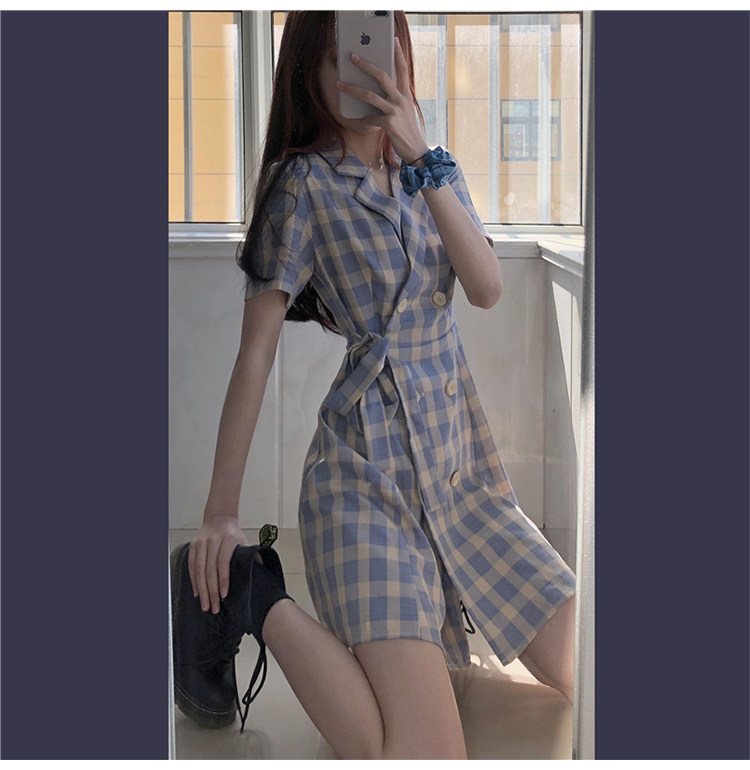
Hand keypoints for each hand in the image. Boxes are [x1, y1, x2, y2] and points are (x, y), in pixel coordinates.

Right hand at [188, 515, 248, 612]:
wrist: (219, 517)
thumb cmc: (233, 534)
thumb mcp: (243, 542)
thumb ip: (249, 557)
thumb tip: (259, 576)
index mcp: (229, 538)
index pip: (223, 562)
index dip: (223, 579)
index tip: (224, 595)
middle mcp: (213, 540)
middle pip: (210, 569)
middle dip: (211, 591)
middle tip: (214, 607)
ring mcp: (201, 542)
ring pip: (199, 569)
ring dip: (202, 589)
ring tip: (205, 604)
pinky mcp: (193, 545)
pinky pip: (191, 566)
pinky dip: (194, 581)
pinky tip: (197, 592)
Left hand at [337, 37, 428, 163]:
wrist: (416, 151)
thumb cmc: (407, 131)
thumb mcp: (404, 111)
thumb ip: (393, 100)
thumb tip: (375, 94)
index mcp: (406, 95)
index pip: (403, 70)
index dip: (398, 54)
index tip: (393, 40)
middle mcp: (401, 100)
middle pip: (382, 76)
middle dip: (365, 65)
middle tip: (353, 56)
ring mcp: (395, 111)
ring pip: (370, 95)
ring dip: (353, 89)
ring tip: (340, 84)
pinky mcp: (389, 123)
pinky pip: (370, 118)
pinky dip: (363, 119)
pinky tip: (360, 120)